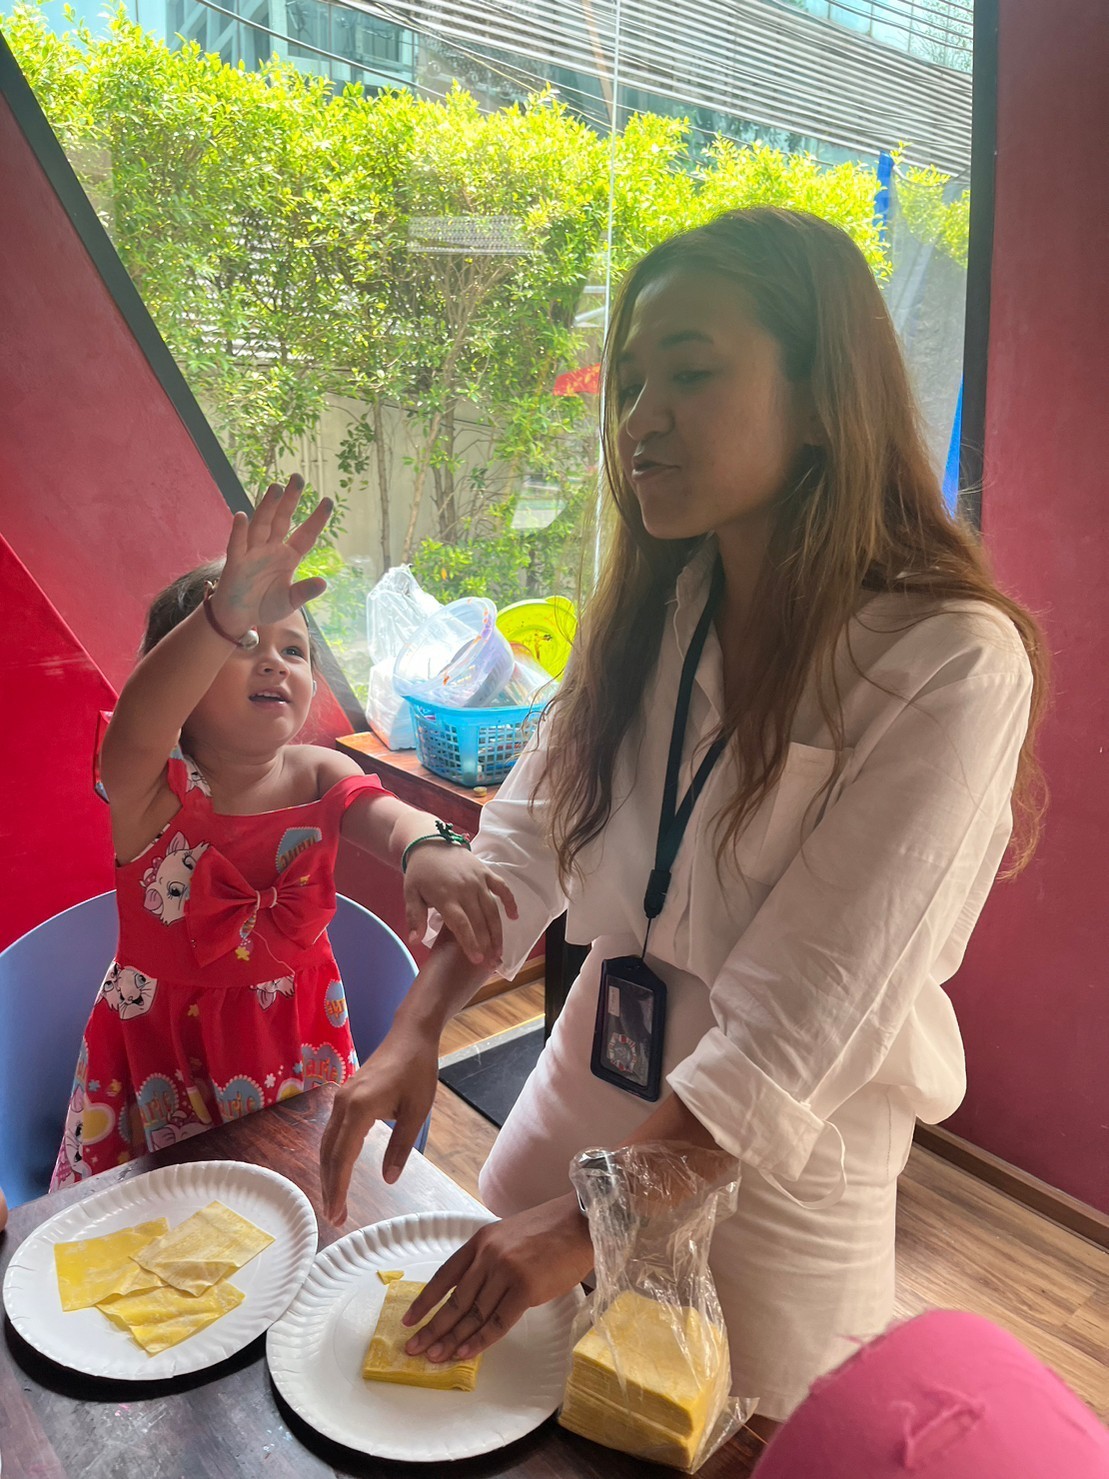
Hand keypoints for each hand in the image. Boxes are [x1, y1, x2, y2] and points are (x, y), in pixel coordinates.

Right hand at [211, 475, 331, 633]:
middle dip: (290, 500)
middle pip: (282, 520)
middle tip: (298, 478)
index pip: (305, 534)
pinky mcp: (235, 562)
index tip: (328, 501)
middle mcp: (271, 549)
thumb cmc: (265, 606)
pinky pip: (237, 544)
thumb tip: (323, 583)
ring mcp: (252, 553)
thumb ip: (304, 592)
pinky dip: (239, 531)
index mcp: (288, 557)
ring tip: (275, 488)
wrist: (239, 617)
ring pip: (261, 525)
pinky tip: (242, 516)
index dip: (316, 519)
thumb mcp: (289, 602)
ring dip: (267, 507)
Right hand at [319, 1022, 438, 1219]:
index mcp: (359, 1108)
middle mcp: (343, 1104)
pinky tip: (337, 1170)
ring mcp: (340, 1099)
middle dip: (330, 1187)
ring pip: (326, 1143)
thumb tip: (388, 1179)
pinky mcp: (344, 1097)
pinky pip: (331, 1132)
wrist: (410, 1035)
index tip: (337, 1214)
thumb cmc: (418, 1071)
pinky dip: (331, 1155)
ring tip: (334, 1201)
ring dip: (328, 1173)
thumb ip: (401, 1146)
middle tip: (334, 1218)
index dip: (339, 1188)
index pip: (342, 1157)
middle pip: (329, 1153)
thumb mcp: (417, 1112)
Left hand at [402, 846, 517, 965]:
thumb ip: (414, 917)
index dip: (470, 943)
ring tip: (500, 949)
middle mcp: (465, 889)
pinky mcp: (485, 871)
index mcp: (446, 896)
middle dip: (487, 943)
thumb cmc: (420, 873)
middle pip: (480, 920)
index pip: (461, 924)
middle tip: (491, 962)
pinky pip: (501, 887)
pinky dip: (510, 901)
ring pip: (492, 908)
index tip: (476, 960)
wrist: (429, 842)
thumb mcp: (410, 894)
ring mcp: (478, 880)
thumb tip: (415, 941)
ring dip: (498, 930)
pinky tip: (514, 916)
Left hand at [402, 1195, 593, 1363]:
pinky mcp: (525, 1289)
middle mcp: (488, 1255)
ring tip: (435, 1357)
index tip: (409, 1321)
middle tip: (414, 1349)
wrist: (581, 1222)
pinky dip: (479, 1341)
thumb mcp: (509, 1236)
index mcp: (480, 1240)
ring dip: (452, 1339)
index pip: (445, 1275)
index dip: (425, 1301)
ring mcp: (505, 1271)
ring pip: (473, 1314)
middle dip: (433, 1327)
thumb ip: (490, 1261)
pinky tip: (465, 1353)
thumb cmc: (550, 1230)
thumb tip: (474, 1297)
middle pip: (455, 1299)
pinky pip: (497, 1322)